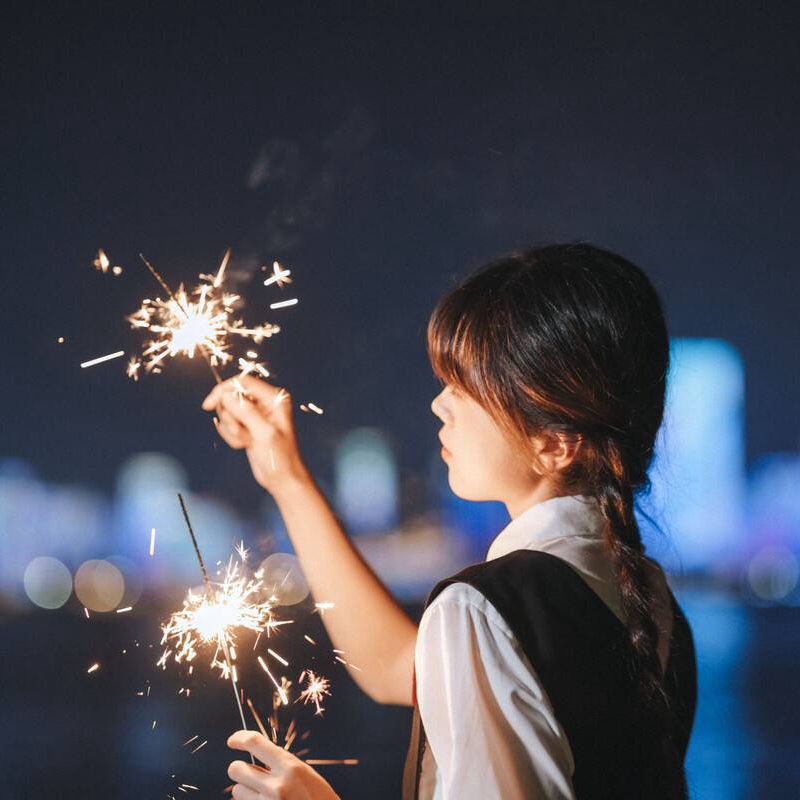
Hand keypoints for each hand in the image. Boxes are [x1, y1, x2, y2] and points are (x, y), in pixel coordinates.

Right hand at [202, 375, 309, 495]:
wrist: (282, 478)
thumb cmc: (280, 458)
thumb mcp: (264, 433)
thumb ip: (245, 412)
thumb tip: (226, 395)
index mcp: (274, 398)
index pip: (242, 382)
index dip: (223, 391)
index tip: (208, 405)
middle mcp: (265, 402)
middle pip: (231, 396)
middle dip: (231, 418)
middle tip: (242, 433)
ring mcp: (255, 414)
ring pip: (227, 411)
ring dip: (232, 430)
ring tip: (247, 441)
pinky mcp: (248, 425)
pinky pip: (228, 424)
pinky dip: (232, 436)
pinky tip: (246, 445)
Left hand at [227, 731, 340, 799]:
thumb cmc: (318, 798)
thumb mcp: (303, 773)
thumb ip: (280, 764)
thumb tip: (255, 757)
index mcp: (290, 766)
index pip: (254, 742)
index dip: (238, 738)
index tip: (232, 741)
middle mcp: (277, 785)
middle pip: (236, 768)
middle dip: (239, 769)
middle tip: (249, 772)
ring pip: (237, 790)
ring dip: (245, 790)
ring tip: (261, 793)